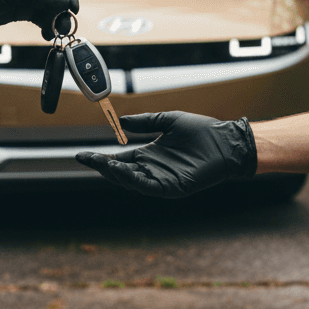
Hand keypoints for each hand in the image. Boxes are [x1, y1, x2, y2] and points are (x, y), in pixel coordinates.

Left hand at [0, 0, 78, 39]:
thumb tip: (65, 1)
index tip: (72, 6)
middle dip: (62, 9)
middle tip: (64, 24)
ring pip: (50, 7)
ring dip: (55, 20)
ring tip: (55, 32)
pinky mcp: (22, 10)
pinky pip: (41, 18)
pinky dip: (46, 25)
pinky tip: (47, 34)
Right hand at [75, 111, 256, 197]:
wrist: (226, 141)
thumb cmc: (202, 131)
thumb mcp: (168, 120)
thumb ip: (146, 121)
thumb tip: (122, 122)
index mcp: (151, 155)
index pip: (120, 159)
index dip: (101, 159)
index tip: (82, 155)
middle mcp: (153, 169)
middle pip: (121, 172)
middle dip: (103, 167)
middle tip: (86, 159)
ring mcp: (162, 180)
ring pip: (132, 181)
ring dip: (116, 174)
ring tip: (102, 164)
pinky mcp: (173, 188)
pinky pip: (149, 186)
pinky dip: (134, 180)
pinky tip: (124, 170)